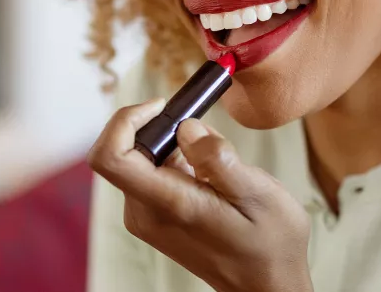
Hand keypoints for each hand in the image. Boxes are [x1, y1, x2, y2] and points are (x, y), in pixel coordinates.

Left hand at [87, 99, 312, 291]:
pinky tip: (207, 174)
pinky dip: (174, 159)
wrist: (265, 285)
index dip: (126, 120)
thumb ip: (218, 159)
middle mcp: (145, 213)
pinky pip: (150, 173)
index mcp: (168, 205)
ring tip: (214, 159)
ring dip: (171, 144)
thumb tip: (185, 127)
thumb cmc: (269, 246)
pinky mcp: (154, 217)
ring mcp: (146, 217)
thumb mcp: (258, 194)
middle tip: (200, 124)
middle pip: (124, 150)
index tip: (162, 106)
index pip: (111, 156)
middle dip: (158, 127)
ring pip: (138, 159)